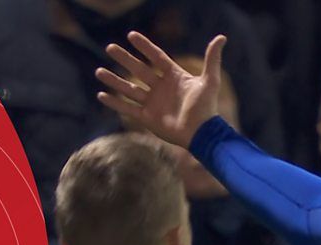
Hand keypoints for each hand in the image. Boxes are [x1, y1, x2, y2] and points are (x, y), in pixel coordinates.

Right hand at [96, 31, 226, 147]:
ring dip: (114, 80)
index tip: (131, 35)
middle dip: (124, 59)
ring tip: (99, 71)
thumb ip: (212, 59)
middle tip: (109, 47)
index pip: (156, 57)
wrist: (201, 134)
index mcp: (174, 77)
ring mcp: (153, 103)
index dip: (145, 47)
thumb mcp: (210, 81)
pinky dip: (115, 103)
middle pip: (139, 70)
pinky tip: (101, 95)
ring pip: (130, 88)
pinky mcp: (147, 118)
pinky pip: (128, 108)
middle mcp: (161, 88)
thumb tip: (222, 37)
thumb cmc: (206, 108)